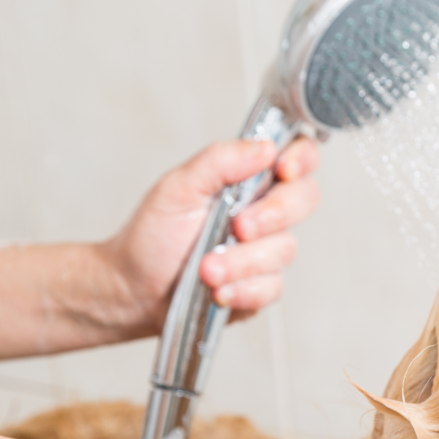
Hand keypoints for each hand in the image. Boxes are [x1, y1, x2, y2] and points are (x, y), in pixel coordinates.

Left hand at [100, 137, 320, 331]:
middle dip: (273, 214)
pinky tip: (217, 290)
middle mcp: (264, 212)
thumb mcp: (177, 187)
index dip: (302, 158)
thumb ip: (220, 161)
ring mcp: (265, 251)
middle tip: (239, 226)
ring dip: (242, 262)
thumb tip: (265, 148)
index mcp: (248, 180)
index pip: (297, 157)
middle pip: (305, 199)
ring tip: (206, 269)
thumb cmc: (153, 235)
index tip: (282, 169)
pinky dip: (242, 290)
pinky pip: (272, 287)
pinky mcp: (260, 288)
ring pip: (284, 249)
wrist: (133, 288)